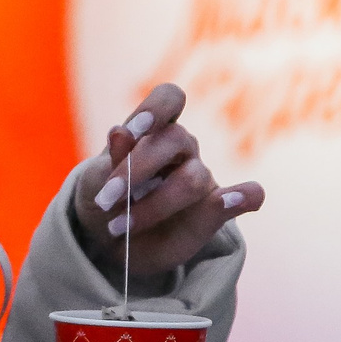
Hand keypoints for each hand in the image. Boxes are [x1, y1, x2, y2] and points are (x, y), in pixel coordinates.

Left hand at [73, 83, 263, 281]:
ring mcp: (200, 177)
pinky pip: (245, 197)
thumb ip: (110, 161)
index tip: (130, 131)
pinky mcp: (214, 211)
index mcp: (153, 130)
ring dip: (154, 205)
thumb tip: (118, 131)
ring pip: (192, 179)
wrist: (112, 244)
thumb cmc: (104, 203)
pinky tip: (240, 199)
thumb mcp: (95, 183)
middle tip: (105, 200)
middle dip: (136, 169)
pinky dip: (244, 196)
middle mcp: (181, 148)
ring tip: (119, 227)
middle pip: (175, 139)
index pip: (169, 98)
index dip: (154, 108)